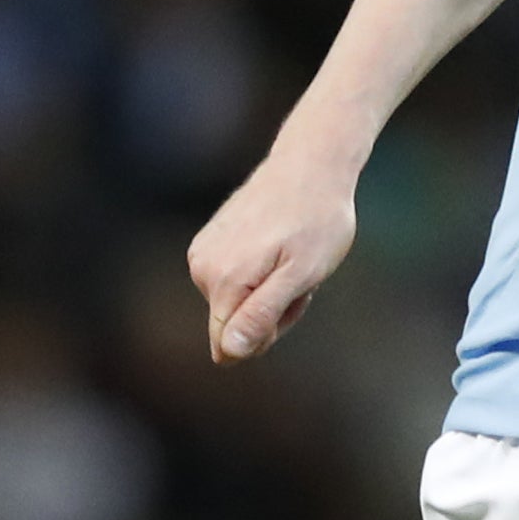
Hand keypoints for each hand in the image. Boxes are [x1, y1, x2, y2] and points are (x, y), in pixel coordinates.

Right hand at [187, 149, 358, 364]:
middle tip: (300, 277)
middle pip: (237, 325)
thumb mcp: (301, 275)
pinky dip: (263, 274)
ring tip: (293, 259)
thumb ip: (263, 315)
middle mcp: (202, 269)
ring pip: (238, 303)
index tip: (292, 300)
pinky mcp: (210, 243)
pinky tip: (280, 249)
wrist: (309, 167)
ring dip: (272, 292)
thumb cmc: (316, 222)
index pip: (231, 344)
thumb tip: (229, 352)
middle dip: (275, 312)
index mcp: (224, 281)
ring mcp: (203, 254)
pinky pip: (236, 281)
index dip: (269, 333)